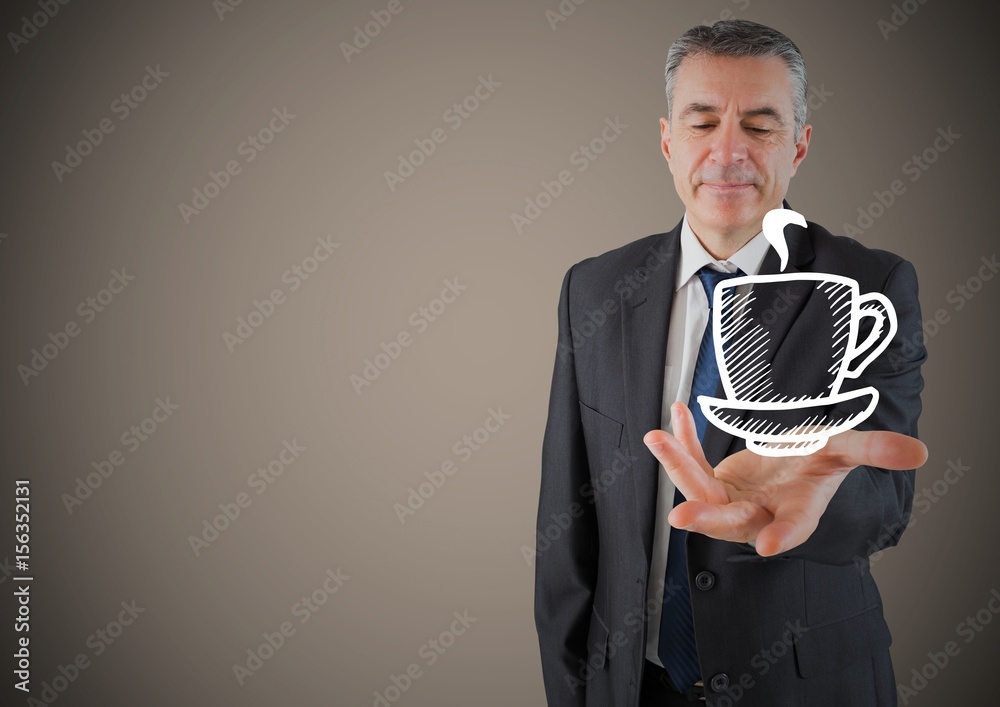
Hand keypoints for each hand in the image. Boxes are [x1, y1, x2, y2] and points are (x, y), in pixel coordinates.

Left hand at [642, 402, 927, 556]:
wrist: (791, 462)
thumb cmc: (817, 461)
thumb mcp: (844, 448)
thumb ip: (874, 450)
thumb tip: (919, 452)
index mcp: (798, 510)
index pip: (793, 527)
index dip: (784, 535)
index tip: (770, 547)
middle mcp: (760, 514)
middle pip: (731, 520)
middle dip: (707, 517)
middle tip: (680, 517)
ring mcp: (732, 501)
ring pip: (699, 491)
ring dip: (677, 466)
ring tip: (657, 437)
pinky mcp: (712, 485)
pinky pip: (692, 465)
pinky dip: (683, 441)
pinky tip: (676, 413)